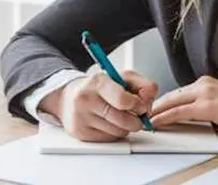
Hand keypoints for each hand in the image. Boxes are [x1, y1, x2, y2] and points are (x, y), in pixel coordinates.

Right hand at [38, 71, 158, 141]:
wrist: (68, 98)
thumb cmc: (99, 88)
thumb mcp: (122, 78)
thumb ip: (142, 85)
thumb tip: (149, 102)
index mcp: (98, 82)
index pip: (123, 100)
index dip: (138, 106)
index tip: (140, 106)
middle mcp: (86, 99)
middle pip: (124, 121)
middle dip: (136, 121)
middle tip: (136, 115)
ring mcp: (81, 117)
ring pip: (118, 132)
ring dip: (125, 127)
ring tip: (118, 117)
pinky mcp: (80, 133)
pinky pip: (109, 139)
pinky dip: (114, 133)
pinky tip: (107, 124)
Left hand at [150, 76, 217, 135]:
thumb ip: (206, 104)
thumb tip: (191, 114)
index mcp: (206, 83)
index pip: (178, 92)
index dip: (163, 102)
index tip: (152, 109)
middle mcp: (203, 84)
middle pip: (171, 95)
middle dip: (154, 105)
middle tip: (141, 114)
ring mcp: (204, 94)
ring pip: (172, 102)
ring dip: (156, 112)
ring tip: (144, 120)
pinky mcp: (207, 106)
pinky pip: (179, 112)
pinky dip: (165, 117)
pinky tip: (156, 122)